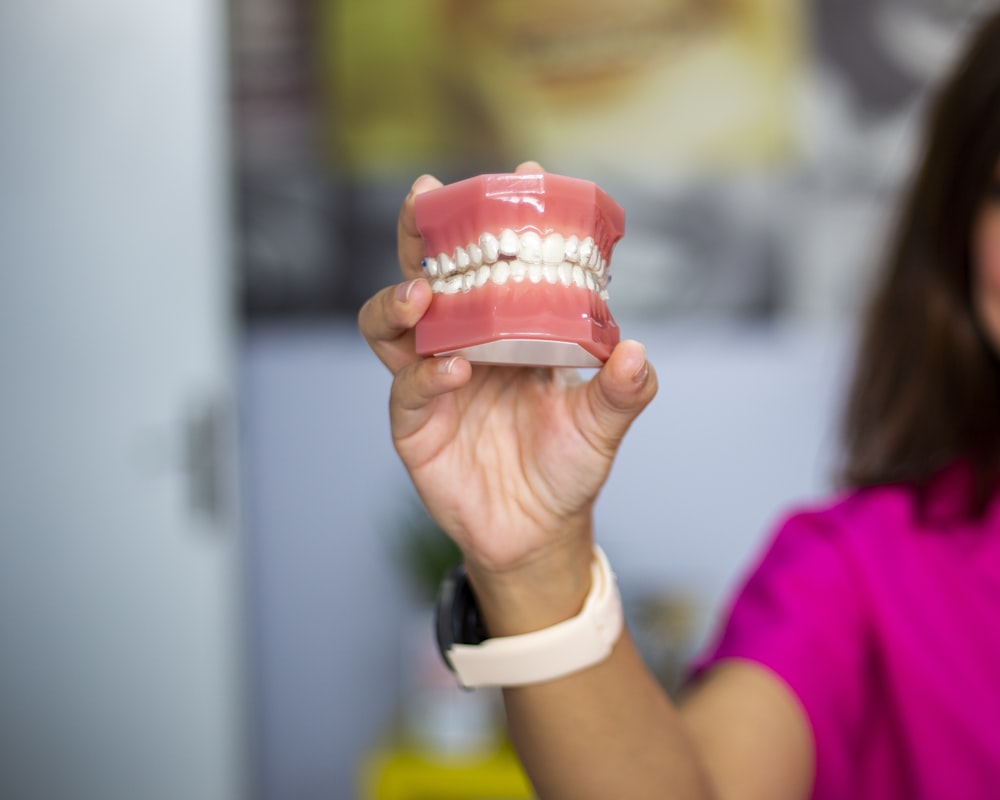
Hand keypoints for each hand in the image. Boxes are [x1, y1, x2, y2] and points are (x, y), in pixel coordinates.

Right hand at [359, 163, 656, 621]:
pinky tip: (453, 367)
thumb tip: (636, 352)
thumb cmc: (568, 467)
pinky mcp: (413, 423)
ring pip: (391, 324)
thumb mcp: (603, 424)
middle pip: (427, 275)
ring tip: (426, 292)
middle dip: (421, 234)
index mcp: (506, 330)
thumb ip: (623, 391)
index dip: (504, 218)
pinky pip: (405, 386)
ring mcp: (430, 380)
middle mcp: (462, 343)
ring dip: (401, 299)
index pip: (497, 263)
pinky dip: (425, 372)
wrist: (538, 532)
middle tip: (427, 199)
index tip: (528, 176)